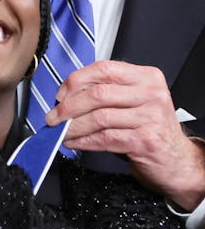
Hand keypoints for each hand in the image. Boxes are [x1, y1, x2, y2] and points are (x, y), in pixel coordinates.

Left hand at [45, 60, 204, 210]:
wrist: (177, 159)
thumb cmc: (148, 127)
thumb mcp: (134, 101)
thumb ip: (107, 91)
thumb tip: (66, 95)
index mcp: (146, 77)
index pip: (104, 69)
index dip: (76, 81)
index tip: (60, 95)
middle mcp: (151, 94)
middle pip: (98, 94)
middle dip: (69, 107)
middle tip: (53, 117)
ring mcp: (150, 117)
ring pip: (99, 118)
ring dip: (73, 127)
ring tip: (60, 132)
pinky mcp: (145, 141)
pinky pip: (104, 138)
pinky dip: (83, 141)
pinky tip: (73, 143)